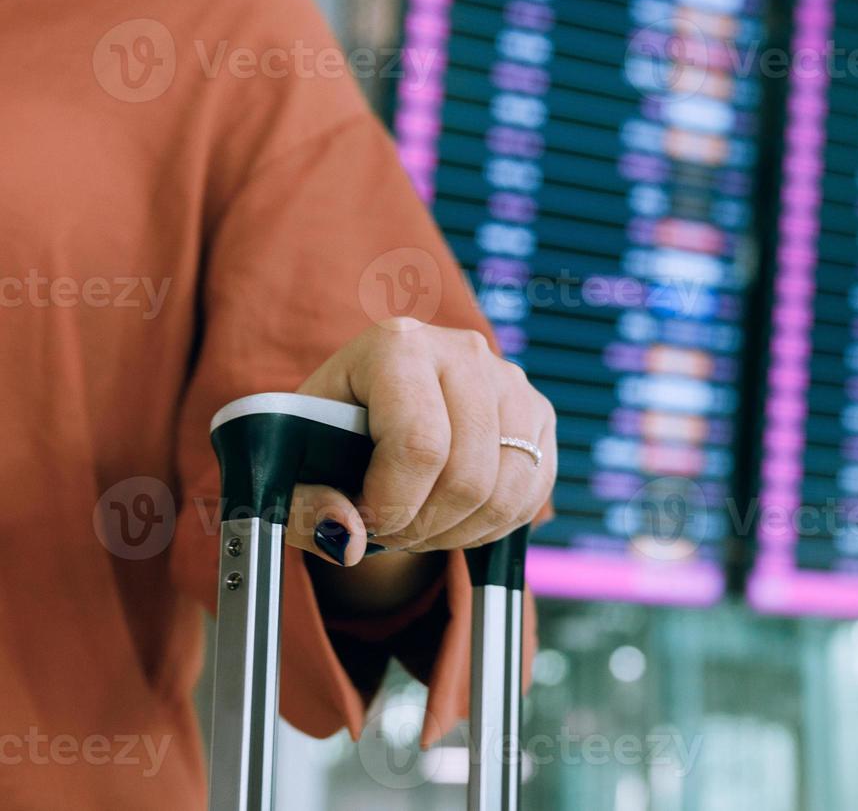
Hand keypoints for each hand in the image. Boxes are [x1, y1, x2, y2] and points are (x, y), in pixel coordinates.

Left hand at [285, 320, 556, 569]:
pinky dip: (493, 525)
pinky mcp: (538, 412)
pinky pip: (532, 493)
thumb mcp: (292, 466)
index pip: (419, 443)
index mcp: (397, 345)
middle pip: (467, 475)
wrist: (370, 411)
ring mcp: (509, 381)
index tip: (365, 524)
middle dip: (425, 526)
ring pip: (505, 492)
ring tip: (420, 527)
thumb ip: (302, 507)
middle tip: (392, 533)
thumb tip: (349, 539)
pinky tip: (455, 518)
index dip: (393, 505)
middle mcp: (463, 351)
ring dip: (458, 532)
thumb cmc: (326, 438)